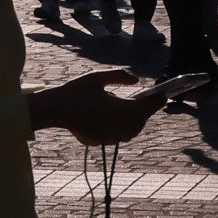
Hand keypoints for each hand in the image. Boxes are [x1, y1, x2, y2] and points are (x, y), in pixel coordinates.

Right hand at [30, 70, 160, 148]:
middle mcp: (118, 126)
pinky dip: (122, 128)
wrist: (54, 110)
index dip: (157, 101)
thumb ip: (119, 76)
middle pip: (140, 121)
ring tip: (133, 109)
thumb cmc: (75, 91)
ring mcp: (109, 136)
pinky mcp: (101, 141)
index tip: (163, 95)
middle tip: (147, 100)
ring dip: (135, 121)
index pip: (146, 107)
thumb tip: (136, 81)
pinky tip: (115, 119)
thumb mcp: (97, 78)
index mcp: (120, 110)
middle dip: (145, 111)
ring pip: (131, 131)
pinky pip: (118, 135)